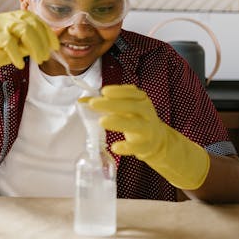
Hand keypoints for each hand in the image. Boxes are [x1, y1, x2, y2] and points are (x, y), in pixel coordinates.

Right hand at [0, 10, 58, 94]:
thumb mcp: (9, 47)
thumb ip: (23, 43)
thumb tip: (43, 46)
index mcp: (10, 18)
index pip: (35, 20)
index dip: (48, 32)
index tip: (55, 46)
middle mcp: (5, 18)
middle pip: (33, 22)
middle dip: (44, 40)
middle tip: (46, 56)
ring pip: (25, 29)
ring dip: (36, 45)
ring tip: (38, 59)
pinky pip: (10, 43)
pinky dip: (18, 55)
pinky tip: (20, 64)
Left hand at [86, 84, 209, 189]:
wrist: (157, 139)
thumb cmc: (136, 119)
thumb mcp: (124, 108)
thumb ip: (105, 103)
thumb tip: (81, 100)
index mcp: (141, 100)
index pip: (132, 93)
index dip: (119, 91)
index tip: (104, 91)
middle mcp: (146, 112)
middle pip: (131, 107)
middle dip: (112, 104)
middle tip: (93, 104)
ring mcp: (147, 129)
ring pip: (135, 125)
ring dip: (119, 122)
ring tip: (102, 121)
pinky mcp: (146, 145)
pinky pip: (137, 146)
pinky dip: (127, 147)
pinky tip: (115, 147)